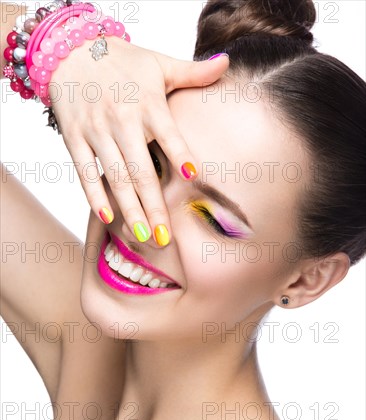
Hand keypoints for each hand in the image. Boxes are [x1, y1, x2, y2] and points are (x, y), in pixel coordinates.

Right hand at [50, 36, 228, 244]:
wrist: (69, 51)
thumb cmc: (122, 62)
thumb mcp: (159, 63)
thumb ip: (192, 71)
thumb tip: (227, 62)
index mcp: (147, 102)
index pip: (167, 132)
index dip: (178, 152)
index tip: (192, 176)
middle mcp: (122, 119)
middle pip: (140, 169)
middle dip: (153, 205)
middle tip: (165, 237)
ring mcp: (96, 130)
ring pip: (115, 176)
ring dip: (128, 208)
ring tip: (141, 236)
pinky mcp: (74, 137)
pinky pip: (85, 171)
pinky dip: (94, 195)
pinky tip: (107, 217)